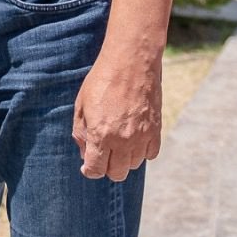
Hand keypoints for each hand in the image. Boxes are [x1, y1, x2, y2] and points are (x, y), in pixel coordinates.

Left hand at [73, 53, 161, 181]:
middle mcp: (123, 140)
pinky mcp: (156, 130)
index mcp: (100, 135)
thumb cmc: (101, 80)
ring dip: (124, 159)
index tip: (88, 166)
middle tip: (102, 154)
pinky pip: (150, 154)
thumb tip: (85, 153)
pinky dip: (141, 152)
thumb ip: (81, 133)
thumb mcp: (81, 105)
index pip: (96, 170)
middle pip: (117, 173)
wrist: (131, 63)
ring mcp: (142, 136)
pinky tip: (133, 139)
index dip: (89, 170)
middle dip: (106, 168)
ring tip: (117, 142)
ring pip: (133, 165)